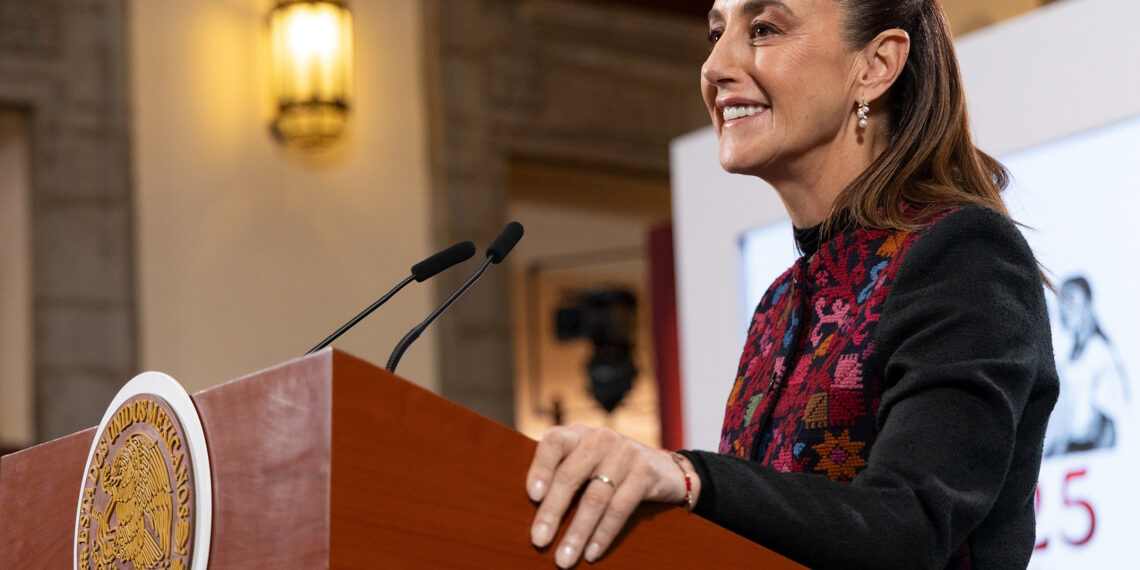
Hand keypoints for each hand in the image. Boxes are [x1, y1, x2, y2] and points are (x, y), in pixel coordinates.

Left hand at [526, 424, 699, 567]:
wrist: (666, 470)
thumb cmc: (613, 470)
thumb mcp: (588, 461)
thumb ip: (563, 472)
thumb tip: (530, 507)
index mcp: (580, 434)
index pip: (553, 441)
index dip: (540, 467)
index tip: (531, 496)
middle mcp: (601, 438)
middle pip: (570, 476)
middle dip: (552, 512)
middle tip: (538, 540)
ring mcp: (625, 454)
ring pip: (595, 498)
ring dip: (577, 532)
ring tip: (564, 558)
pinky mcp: (645, 473)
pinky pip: (620, 508)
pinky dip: (603, 534)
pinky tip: (592, 553)